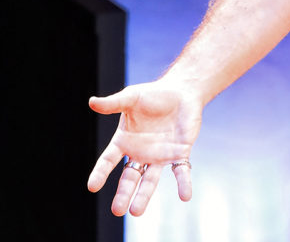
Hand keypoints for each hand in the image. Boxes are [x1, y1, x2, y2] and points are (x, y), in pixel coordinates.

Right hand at [87, 78, 202, 216]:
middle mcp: (140, 154)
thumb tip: (91, 102)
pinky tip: (185, 195)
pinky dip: (183, 183)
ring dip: (144, 196)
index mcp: (124, 141)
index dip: (100, 173)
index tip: (92, 186)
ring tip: (136, 212)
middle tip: (117, 210)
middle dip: (123, 194)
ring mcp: (159, 156)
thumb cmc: (154, 94)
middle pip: (129, 177)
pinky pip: (181, 171)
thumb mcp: (132, 97)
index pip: (108, 160)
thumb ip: (113, 103)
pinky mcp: (179, 154)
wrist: (182, 91)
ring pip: (150, 180)